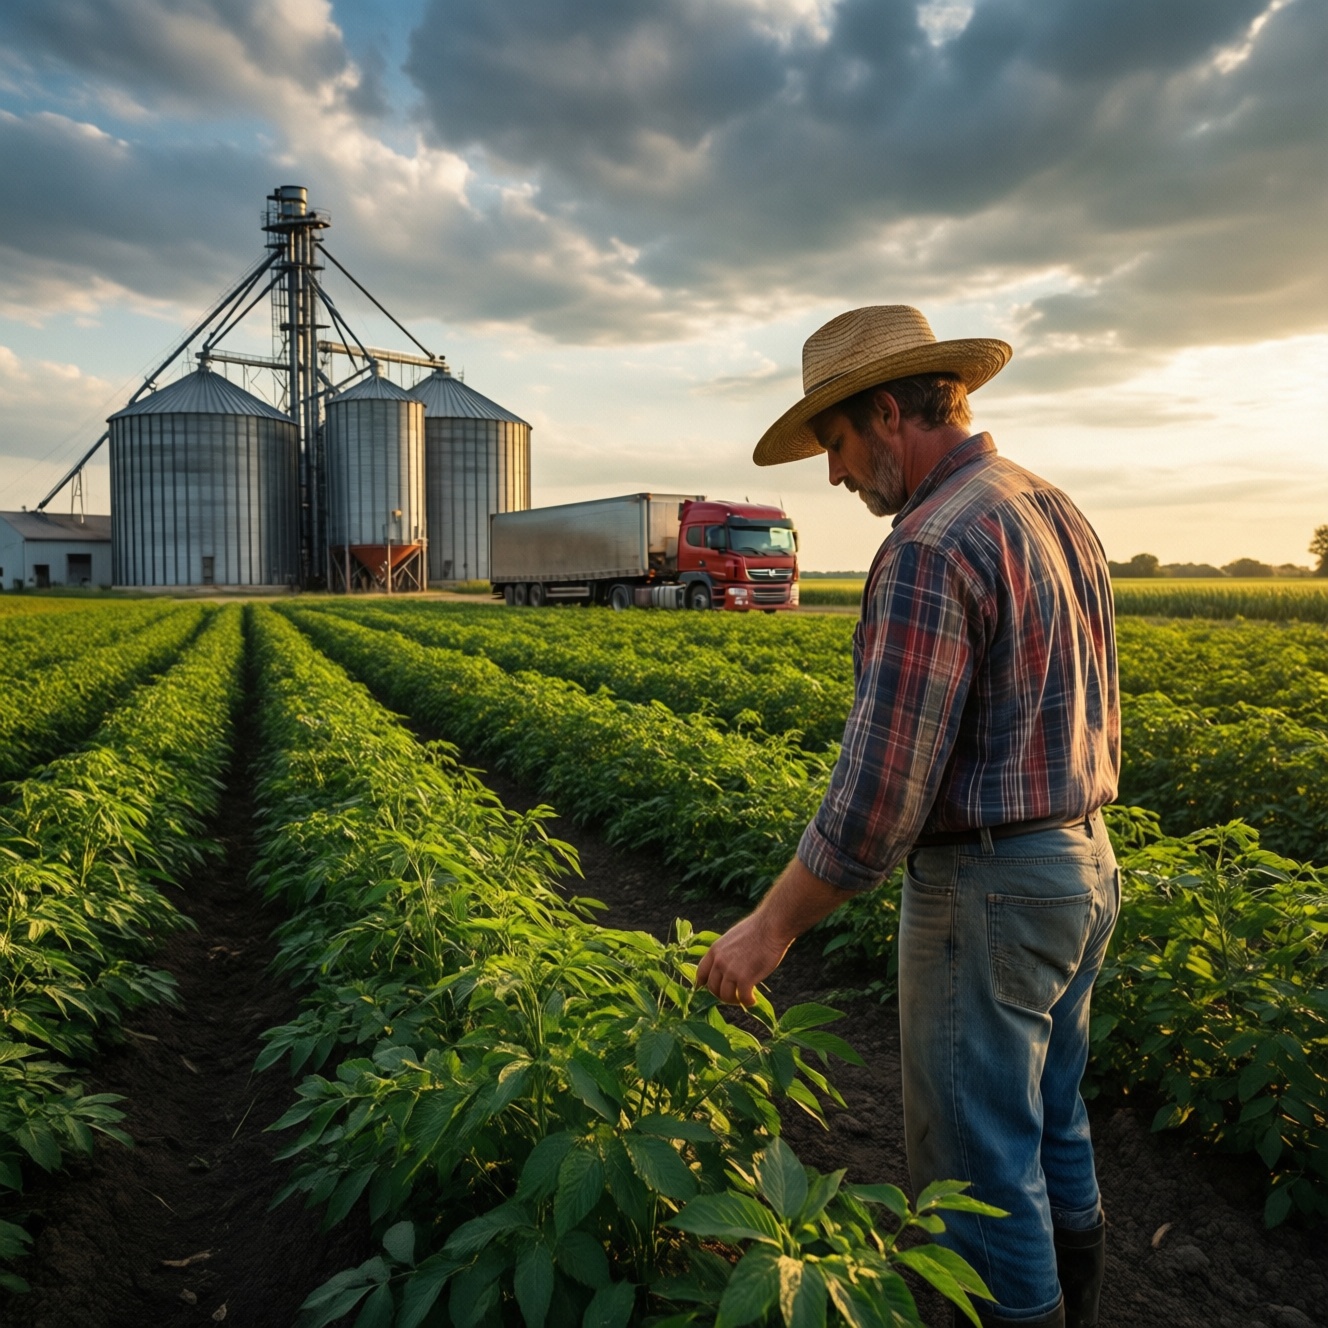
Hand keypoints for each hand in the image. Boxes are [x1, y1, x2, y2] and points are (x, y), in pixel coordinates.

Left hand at [693, 856, 854, 1006]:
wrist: (771, 926)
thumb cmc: (756, 929)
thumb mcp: (732, 938)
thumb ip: (726, 952)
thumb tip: (727, 965)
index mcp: (714, 950)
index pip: (701, 973)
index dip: (704, 985)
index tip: (711, 991)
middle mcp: (719, 961)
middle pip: (712, 988)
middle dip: (722, 995)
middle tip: (734, 996)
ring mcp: (731, 970)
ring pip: (725, 996)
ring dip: (735, 1000)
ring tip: (744, 998)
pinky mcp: (745, 978)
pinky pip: (742, 998)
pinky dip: (748, 1002)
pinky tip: (753, 1000)